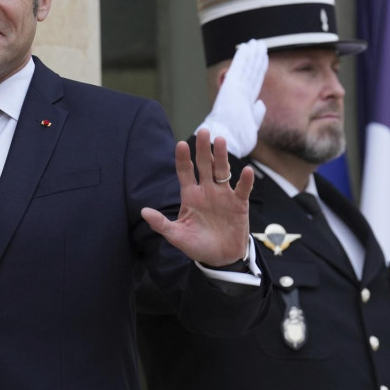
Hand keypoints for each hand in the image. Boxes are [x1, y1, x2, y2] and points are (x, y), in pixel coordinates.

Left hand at [141, 129, 253, 265]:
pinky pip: (242, 190)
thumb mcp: (176, 235)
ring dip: (221, 157)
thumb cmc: (196, 245)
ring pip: (222, 171)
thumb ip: (161, 224)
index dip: (183, 159)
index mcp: (190, 196)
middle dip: (203, 149)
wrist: (220, 258)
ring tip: (220, 141)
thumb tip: (143, 211)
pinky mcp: (239, 204)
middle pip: (204, 166)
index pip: (185, 172)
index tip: (180, 144)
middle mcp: (206, 191)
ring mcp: (223, 196)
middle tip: (203, 131)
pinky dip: (245, 181)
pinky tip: (246, 171)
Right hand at [195, 39, 267, 156]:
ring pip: (247, 67)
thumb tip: (261, 102)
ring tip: (257, 42)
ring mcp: (236, 88)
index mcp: (245, 102)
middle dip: (256, 58)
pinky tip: (246, 46)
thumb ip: (257, 113)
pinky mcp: (232, 86)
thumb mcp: (251, 126)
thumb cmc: (236, 139)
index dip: (259, 69)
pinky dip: (243, 57)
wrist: (225, 141)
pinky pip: (239, 67)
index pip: (254, 82)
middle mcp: (241, 93)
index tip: (262, 58)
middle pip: (251, 71)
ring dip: (252, 53)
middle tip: (259, 44)